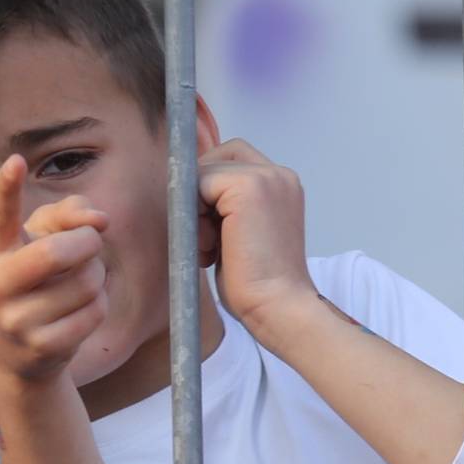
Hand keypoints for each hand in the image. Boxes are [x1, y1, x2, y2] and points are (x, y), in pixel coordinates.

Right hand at [0, 154, 109, 384]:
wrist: (19, 354)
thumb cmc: (35, 282)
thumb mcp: (41, 241)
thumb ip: (68, 214)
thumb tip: (99, 219)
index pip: (1, 216)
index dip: (7, 188)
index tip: (16, 162)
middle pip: (57, 252)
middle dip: (89, 243)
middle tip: (91, 244)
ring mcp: (16, 319)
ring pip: (86, 282)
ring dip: (96, 277)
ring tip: (79, 285)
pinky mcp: (41, 346)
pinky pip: (94, 312)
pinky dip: (98, 306)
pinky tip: (78, 312)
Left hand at [198, 139, 315, 340]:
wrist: (276, 306)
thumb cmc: (254, 283)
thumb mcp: (236, 234)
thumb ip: (221, 207)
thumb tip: (183, 193)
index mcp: (280, 185)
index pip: (228, 161)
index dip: (206, 191)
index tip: (210, 231)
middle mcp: (279, 175)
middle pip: (214, 158)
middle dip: (198, 194)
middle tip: (208, 239)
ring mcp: (268, 177)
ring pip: (203, 172)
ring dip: (195, 210)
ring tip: (212, 247)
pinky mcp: (250, 187)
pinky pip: (199, 183)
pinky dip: (195, 216)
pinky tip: (211, 248)